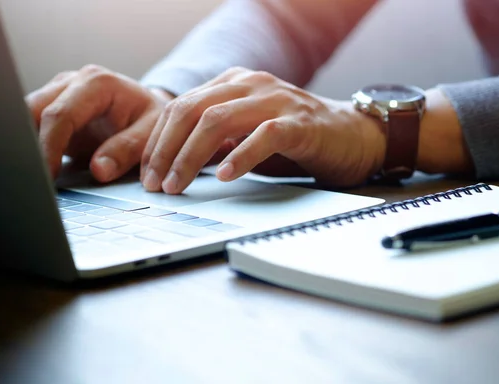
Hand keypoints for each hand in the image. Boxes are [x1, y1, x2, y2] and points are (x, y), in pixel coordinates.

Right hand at [26, 64, 173, 180]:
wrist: (149, 110)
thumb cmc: (152, 119)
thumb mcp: (151, 134)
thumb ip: (127, 149)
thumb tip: (99, 170)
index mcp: (97, 83)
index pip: (60, 115)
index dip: (49, 147)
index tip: (47, 176)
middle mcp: (72, 83)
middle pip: (32, 112)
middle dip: (29, 146)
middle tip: (32, 180)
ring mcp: (58, 93)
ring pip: (24, 117)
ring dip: (25, 146)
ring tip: (31, 176)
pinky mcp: (51, 109)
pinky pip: (30, 126)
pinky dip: (29, 146)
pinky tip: (33, 169)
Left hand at [140, 67, 385, 193]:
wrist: (353, 136)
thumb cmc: (295, 139)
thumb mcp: (245, 136)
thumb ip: (214, 142)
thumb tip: (173, 163)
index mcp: (233, 84)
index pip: (180, 107)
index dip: (157, 141)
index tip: (146, 172)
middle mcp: (250, 84)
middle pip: (191, 110)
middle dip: (165, 149)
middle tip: (154, 183)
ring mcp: (276, 100)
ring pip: (218, 120)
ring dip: (190, 156)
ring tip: (177, 184)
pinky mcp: (300, 122)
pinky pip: (263, 135)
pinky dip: (240, 156)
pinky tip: (223, 176)